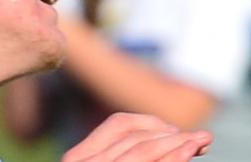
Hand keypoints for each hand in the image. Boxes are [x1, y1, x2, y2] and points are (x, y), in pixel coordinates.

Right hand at [62, 113, 211, 161]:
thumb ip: (122, 156)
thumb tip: (167, 141)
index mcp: (78, 156)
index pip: (117, 124)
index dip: (151, 123)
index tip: (178, 132)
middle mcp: (79, 160)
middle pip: (131, 134)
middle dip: (169, 133)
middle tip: (202, 137)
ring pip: (139, 148)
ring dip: (175, 144)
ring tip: (201, 141)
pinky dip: (171, 157)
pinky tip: (189, 151)